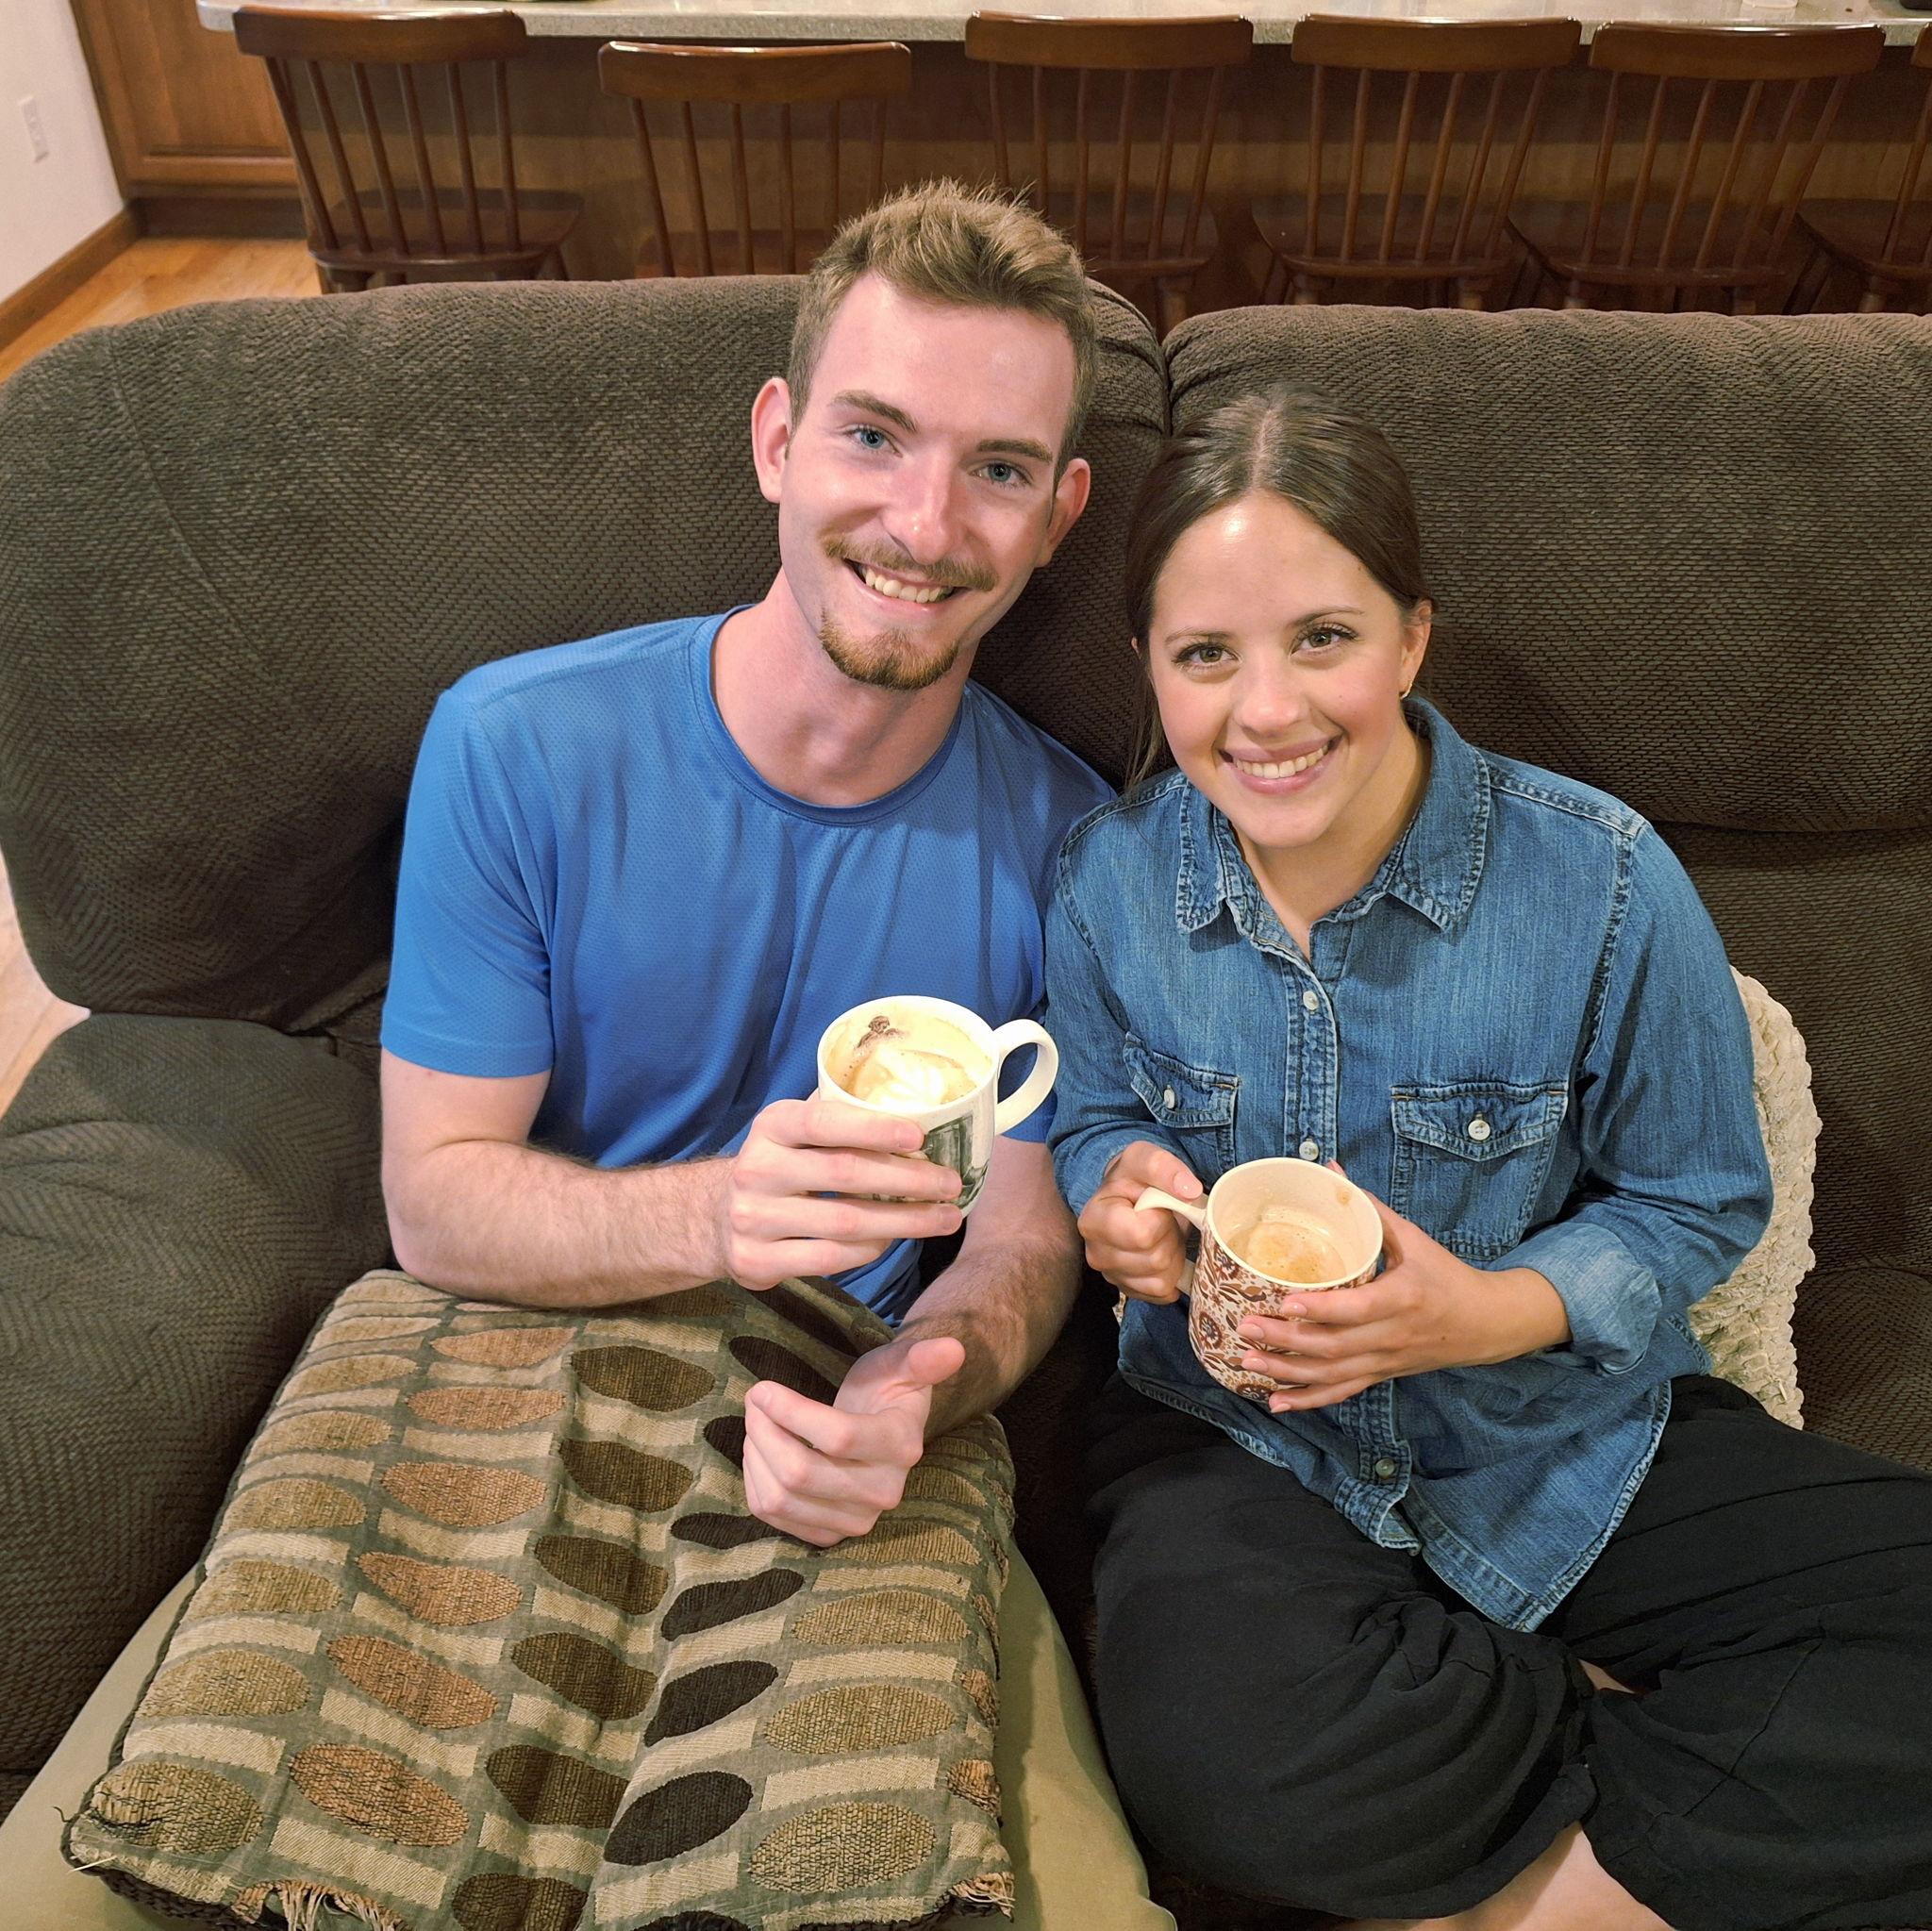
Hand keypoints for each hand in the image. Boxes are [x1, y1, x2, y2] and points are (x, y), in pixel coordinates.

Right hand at [717, 1096, 962, 1292]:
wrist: (718, 1219)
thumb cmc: (782, 1166)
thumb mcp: (796, 1133)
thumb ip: (840, 1117)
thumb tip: (918, 1106)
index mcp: (771, 1126)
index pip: (822, 1121)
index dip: (872, 1128)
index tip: (919, 1136)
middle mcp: (756, 1169)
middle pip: (844, 1174)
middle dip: (908, 1180)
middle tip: (951, 1184)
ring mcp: (752, 1219)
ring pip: (844, 1223)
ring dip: (904, 1222)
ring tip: (945, 1217)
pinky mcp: (756, 1261)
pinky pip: (830, 1258)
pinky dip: (871, 1251)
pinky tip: (896, 1241)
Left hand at [741, 1334, 966, 1544]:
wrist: (884, 1432)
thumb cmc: (886, 1389)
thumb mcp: (902, 1365)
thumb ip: (922, 1357)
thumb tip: (953, 1348)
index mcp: (902, 1445)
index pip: (839, 1437)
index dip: (791, 1412)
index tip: (763, 1388)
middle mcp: (883, 1492)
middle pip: (801, 1472)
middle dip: (764, 1430)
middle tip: (755, 1399)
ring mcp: (856, 1520)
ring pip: (781, 1497)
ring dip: (756, 1455)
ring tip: (756, 1423)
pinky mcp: (829, 1535)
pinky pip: (774, 1516)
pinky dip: (756, 1481)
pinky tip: (760, 1452)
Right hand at [1077, 1139, 1202, 1304]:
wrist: (1126, 1194)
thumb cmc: (1134, 1178)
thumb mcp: (1145, 1158)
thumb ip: (1164, 1167)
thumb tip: (1189, 1189)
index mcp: (1094, 1220)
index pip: (1142, 1235)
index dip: (1161, 1218)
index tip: (1156, 1204)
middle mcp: (1096, 1254)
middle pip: (1155, 1261)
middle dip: (1170, 1239)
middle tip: (1164, 1220)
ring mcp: (1111, 1276)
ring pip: (1161, 1281)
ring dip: (1173, 1257)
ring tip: (1163, 1235)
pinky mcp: (1128, 1291)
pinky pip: (1162, 1294)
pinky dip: (1170, 1275)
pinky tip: (1163, 1252)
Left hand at [1236, 1189, 1568, 1411]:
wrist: (1484, 1324)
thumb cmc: (1445, 1275)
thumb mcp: (1414, 1240)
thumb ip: (1369, 1209)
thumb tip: (1330, 1170)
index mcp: (1403, 1298)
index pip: (1358, 1309)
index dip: (1321, 1309)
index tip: (1286, 1301)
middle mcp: (1392, 1336)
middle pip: (1334, 1346)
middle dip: (1286, 1340)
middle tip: (1246, 1326)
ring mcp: (1384, 1361)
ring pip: (1332, 1374)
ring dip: (1287, 1372)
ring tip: (1248, 1361)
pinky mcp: (1380, 1375)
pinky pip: (1341, 1392)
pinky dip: (1308, 1399)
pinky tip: (1277, 1402)